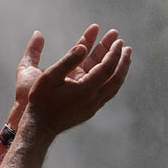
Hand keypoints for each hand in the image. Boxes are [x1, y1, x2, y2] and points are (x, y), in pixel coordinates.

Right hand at [16, 25, 131, 139]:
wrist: (40, 127)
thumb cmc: (41, 101)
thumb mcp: (49, 77)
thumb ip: (67, 61)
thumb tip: (83, 47)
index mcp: (85, 89)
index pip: (107, 68)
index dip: (113, 53)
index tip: (118, 40)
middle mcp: (93, 99)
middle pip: (115, 77)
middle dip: (122, 60)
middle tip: (127, 46)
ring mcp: (93, 106)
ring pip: (113, 85)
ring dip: (120, 70)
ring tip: (125, 57)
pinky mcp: (90, 109)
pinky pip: (108, 92)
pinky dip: (113, 79)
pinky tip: (113, 73)